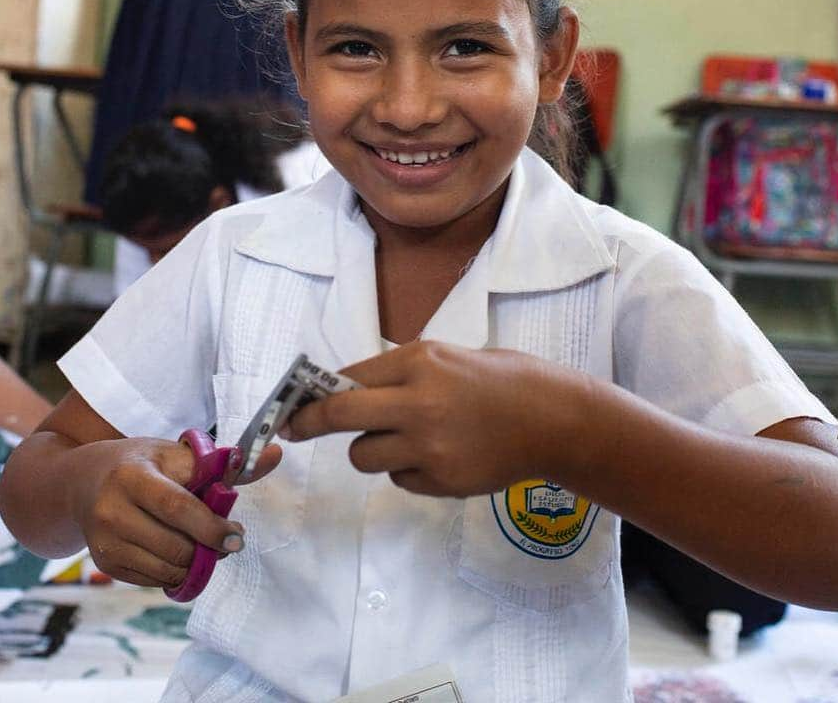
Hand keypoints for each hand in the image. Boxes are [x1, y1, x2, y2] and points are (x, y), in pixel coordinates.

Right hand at [71, 436, 280, 587]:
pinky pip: (154, 580)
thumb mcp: (178, 454)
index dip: (211, 526)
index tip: (237, 536)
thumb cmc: (144, 463)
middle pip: (174, 545)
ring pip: (167, 568)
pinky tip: (180, 551)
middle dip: (209, 548)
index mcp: (133, 475)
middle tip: (228, 541)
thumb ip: (226, 462)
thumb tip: (275, 454)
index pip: (177, 508)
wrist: (84, 482)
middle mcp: (112, 510)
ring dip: (195, 563)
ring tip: (205, 544)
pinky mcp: (105, 564)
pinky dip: (176, 571)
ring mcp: (104, 541)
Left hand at [285, 340, 585, 496]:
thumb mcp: (440, 357)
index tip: (291, 405)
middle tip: (293, 428)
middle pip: (341, 417)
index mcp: (418, 362)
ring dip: (371, 448)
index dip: (312, 395)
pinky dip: (406, 469)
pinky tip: (437, 454)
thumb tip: (339, 391)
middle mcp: (419, 402)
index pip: (347, 380)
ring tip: (404, 436)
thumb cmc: (491, 378)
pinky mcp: (441, 480)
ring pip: (365, 455)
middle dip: (309, 424)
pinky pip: (398, 478)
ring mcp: (430, 446)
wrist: (546, 417)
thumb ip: (393, 374)